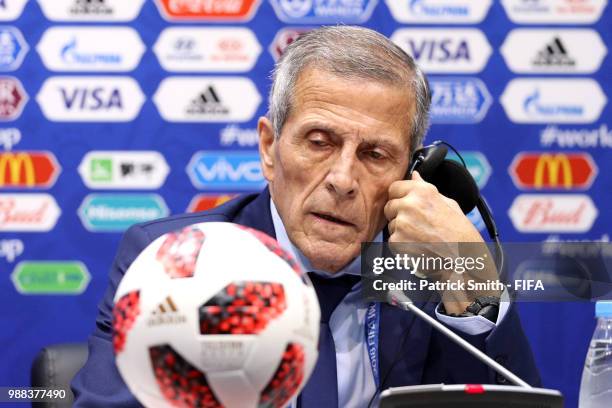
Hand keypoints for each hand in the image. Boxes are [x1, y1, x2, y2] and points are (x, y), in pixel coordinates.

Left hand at [384, 171, 499, 312]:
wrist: (463, 259)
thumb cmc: (460, 232)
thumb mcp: (448, 203)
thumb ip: (426, 188)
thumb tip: (414, 175)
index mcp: (422, 191)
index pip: (394, 187)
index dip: (399, 196)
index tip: (405, 203)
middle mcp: (409, 204)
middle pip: (389, 206)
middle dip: (398, 215)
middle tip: (417, 225)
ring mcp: (402, 223)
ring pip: (391, 225)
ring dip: (401, 231)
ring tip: (421, 237)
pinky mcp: (397, 241)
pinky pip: (392, 241)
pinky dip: (402, 246)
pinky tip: (418, 247)